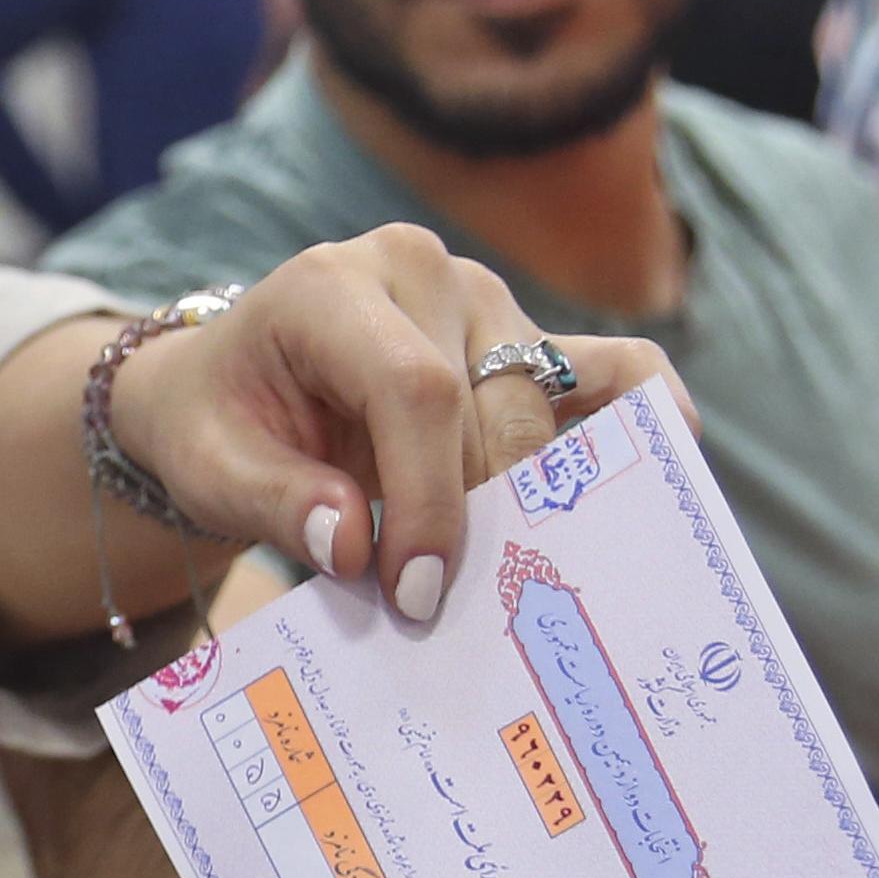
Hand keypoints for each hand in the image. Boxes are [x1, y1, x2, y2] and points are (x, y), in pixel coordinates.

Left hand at [110, 224, 684, 620]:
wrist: (224, 386)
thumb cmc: (217, 423)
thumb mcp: (210, 467)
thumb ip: (278, 502)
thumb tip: (353, 546)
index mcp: (334, 286)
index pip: (414, 390)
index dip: (427, 499)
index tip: (414, 590)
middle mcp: (422, 273)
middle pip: (490, 404)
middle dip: (470, 516)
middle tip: (437, 604)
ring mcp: (485, 300)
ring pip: (542, 405)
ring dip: (525, 498)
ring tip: (500, 572)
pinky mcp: (528, 338)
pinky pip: (612, 366)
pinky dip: (643, 414)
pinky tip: (667, 468)